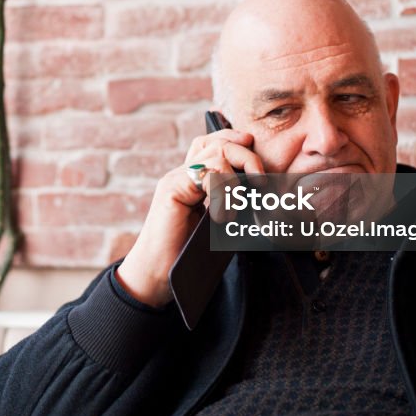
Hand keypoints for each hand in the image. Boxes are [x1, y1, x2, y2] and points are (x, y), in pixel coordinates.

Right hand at [116, 129, 264, 306]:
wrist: (156, 274)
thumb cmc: (187, 254)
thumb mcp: (217, 224)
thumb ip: (231, 203)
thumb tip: (260, 193)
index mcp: (192, 180)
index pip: (212, 143)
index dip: (236, 141)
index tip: (256, 157)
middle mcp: (181, 175)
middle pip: (217, 143)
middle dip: (246, 157)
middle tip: (259, 182)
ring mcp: (175, 180)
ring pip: (215, 155)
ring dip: (236, 180)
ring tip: (235, 209)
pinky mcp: (171, 190)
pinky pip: (206, 176)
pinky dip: (222, 193)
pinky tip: (222, 216)